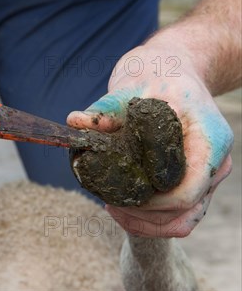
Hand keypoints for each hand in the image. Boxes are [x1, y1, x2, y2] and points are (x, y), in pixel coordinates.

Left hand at [67, 37, 232, 236]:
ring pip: (183, 220)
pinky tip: (120, 205)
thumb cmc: (156, 73)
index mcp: (208, 139)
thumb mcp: (131, 82)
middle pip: (184, 211)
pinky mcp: (192, 180)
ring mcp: (206, 174)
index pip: (186, 190)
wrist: (174, 69)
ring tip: (111, 206)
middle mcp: (214, 162)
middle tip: (105, 201)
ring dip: (145, 221)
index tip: (115, 195)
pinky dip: (150, 217)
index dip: (149, 201)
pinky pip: (178, 214)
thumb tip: (75, 122)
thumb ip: (106, 108)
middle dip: (142, 214)